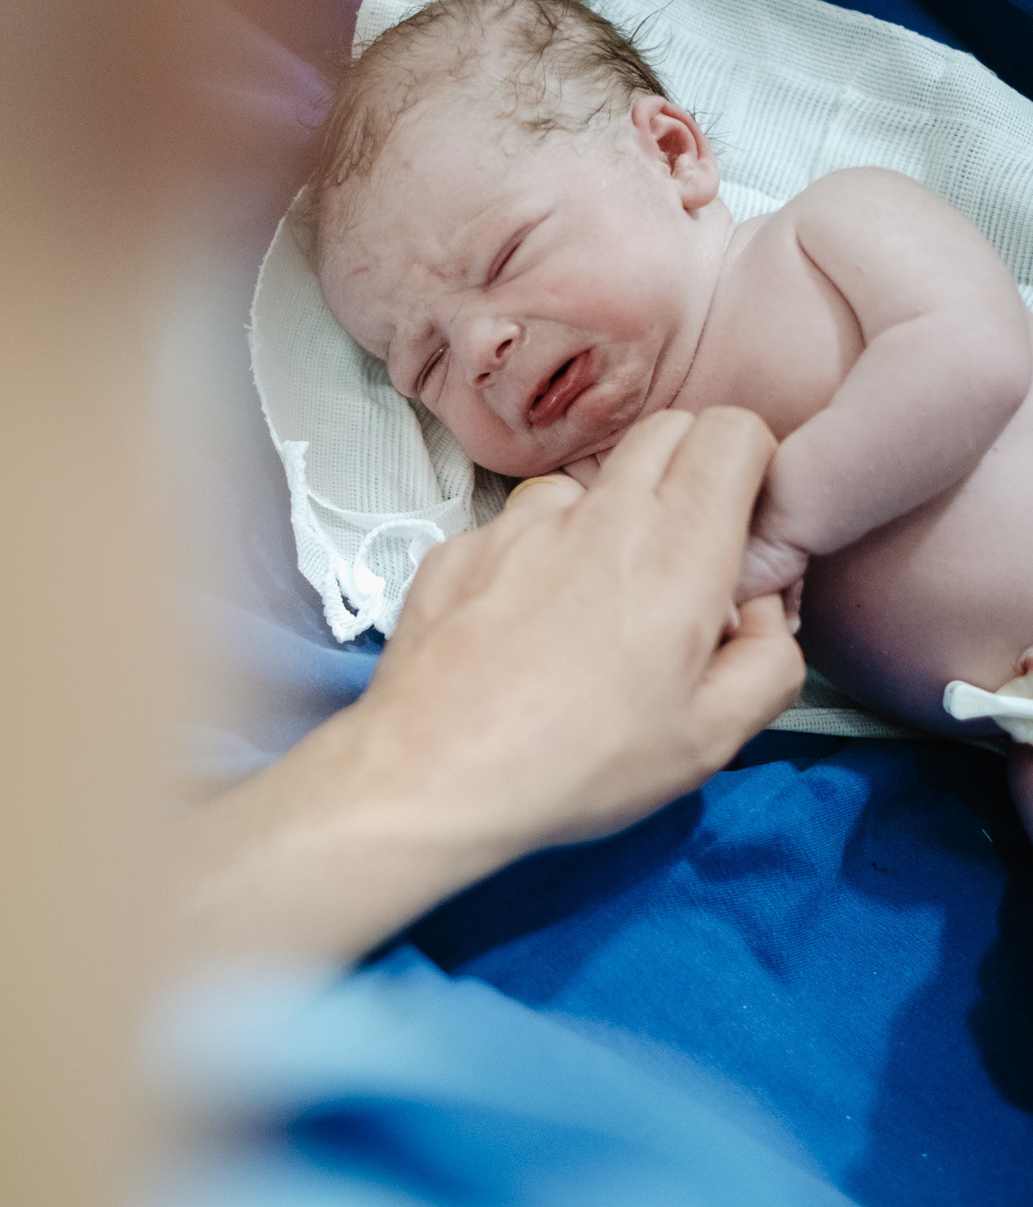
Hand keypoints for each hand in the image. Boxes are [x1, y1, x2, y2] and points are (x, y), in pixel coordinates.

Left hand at [358, 407, 804, 856]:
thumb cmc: (578, 763)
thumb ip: (770, 662)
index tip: (743, 526)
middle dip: (689, 477)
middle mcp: (599, 515)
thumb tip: (762, 615)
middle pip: (665, 433)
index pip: (733, 431)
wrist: (436, 775)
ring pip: (586, 485)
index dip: (750, 466)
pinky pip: (514, 530)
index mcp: (678, 548)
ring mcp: (520, 525)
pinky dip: (534, 562)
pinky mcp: (460, 548)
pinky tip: (523, 633)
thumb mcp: (711, 739)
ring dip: (606, 523)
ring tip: (593, 610)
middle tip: (683, 564)